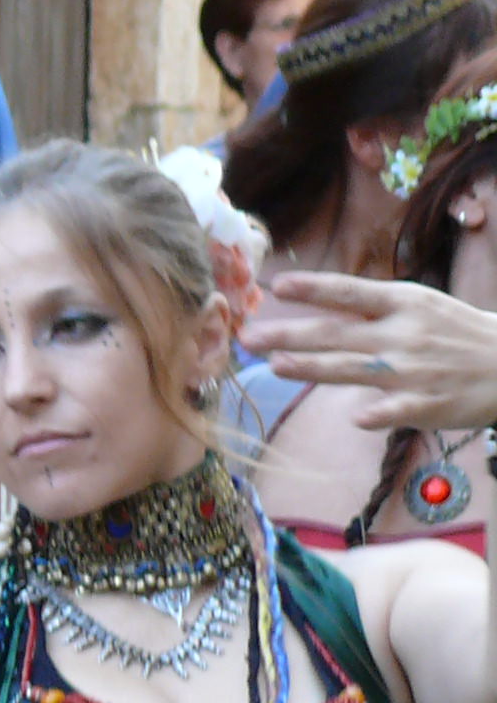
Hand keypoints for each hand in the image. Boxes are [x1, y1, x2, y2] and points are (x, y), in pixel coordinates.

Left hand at [243, 273, 496, 430]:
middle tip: (248, 337)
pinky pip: (398, 409)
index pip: (350, 293)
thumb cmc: (453, 332)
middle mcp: (404, 334)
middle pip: (338, 333)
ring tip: (276, 366)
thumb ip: (370, 311)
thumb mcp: (418, 306)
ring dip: (314, 368)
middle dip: (291, 335)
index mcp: (404, 304)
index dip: (314, 289)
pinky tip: (357, 416)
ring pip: (355, 369)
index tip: (277, 286)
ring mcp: (414, 370)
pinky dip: (379, 412)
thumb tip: (316, 309)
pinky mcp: (428, 403)